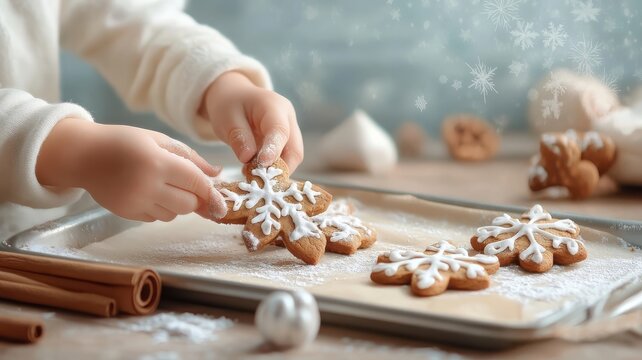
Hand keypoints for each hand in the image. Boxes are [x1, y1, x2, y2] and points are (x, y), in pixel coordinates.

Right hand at [36, 119, 227, 221]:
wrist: (84, 155)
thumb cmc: (125, 142)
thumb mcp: (160, 140)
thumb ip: (191, 158)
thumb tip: (218, 174)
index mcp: (157, 162)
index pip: (195, 183)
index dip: (212, 193)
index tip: (223, 203)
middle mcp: (147, 185)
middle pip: (188, 204)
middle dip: (195, 198)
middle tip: (189, 185)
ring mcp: (135, 202)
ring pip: (174, 214)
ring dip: (178, 204)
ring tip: (164, 184)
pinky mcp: (127, 213)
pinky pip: (157, 218)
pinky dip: (162, 209)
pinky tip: (150, 192)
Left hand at [200, 71, 303, 170]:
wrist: (234, 96)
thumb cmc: (229, 104)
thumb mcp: (226, 117)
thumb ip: (238, 136)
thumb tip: (248, 158)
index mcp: (274, 106)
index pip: (279, 130)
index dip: (274, 150)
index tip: (263, 165)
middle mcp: (288, 119)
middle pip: (294, 149)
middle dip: (280, 168)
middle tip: (259, 181)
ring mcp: (289, 131)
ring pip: (292, 157)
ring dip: (276, 171)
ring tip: (254, 178)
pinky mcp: (285, 142)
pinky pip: (284, 159)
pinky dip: (272, 169)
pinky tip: (255, 174)